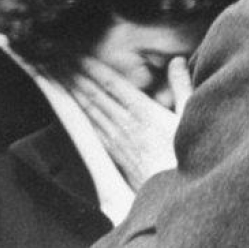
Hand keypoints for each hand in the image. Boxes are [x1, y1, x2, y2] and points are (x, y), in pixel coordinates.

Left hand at [66, 56, 188, 188]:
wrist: (177, 195)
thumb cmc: (189, 155)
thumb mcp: (191, 117)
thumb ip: (181, 86)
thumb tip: (177, 60)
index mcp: (143, 112)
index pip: (111, 84)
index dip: (92, 67)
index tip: (77, 52)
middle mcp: (125, 125)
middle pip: (94, 95)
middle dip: (75, 75)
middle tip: (57, 59)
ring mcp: (117, 141)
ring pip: (89, 112)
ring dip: (73, 93)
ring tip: (58, 77)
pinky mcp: (114, 156)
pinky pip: (92, 130)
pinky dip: (79, 116)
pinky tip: (70, 109)